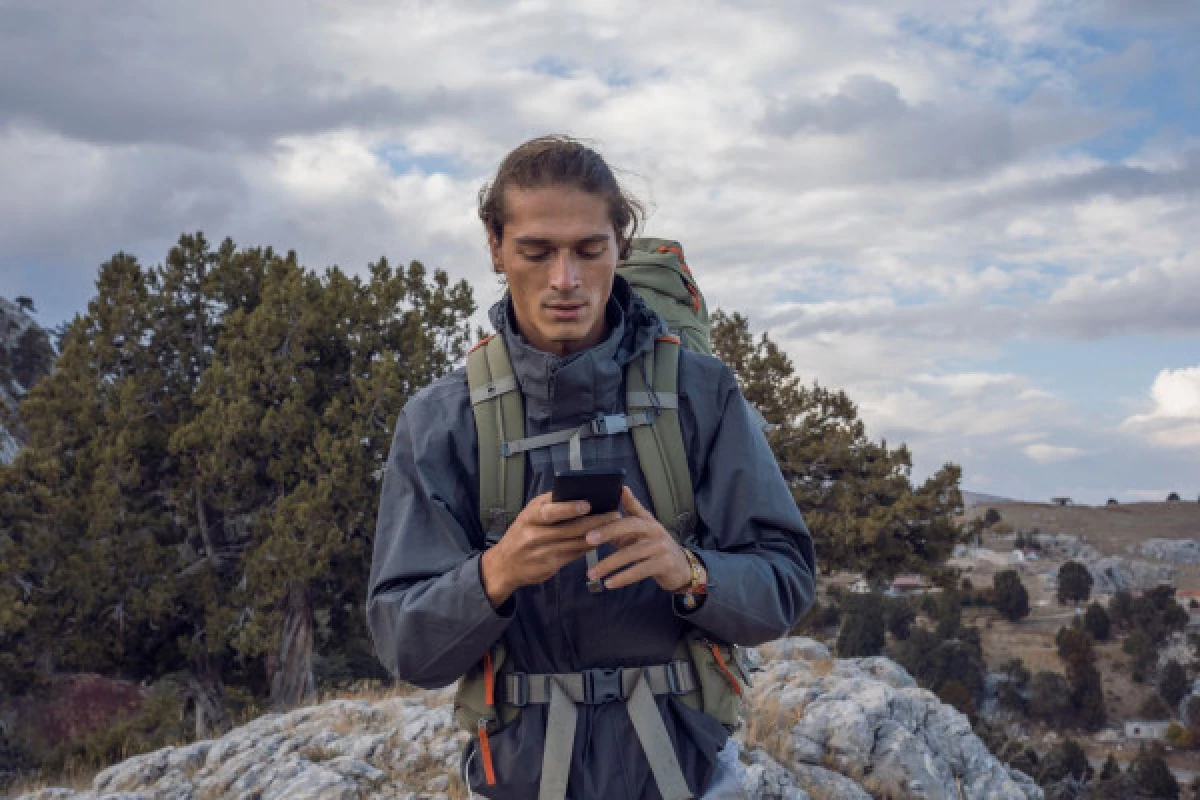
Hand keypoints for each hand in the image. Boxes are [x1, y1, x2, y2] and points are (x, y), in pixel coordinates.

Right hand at [480, 492, 619, 606]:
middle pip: (570, 528)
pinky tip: (600, 540)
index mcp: (530, 517)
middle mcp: (535, 535)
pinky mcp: (550, 566)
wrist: (504, 565)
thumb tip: (578, 494)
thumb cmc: (521, 534)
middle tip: (614, 514)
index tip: (588, 504)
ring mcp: (543, 552)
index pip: (550, 511)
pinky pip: (574, 555)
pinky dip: (588, 547)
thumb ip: (549, 505)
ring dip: (597, 534)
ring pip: (576, 543)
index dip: (569, 508)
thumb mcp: (528, 515)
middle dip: (595, 521)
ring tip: (613, 526)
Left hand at [584, 487, 692, 591]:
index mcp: (647, 521)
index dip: (623, 503)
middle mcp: (655, 530)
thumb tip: (600, 516)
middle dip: (607, 532)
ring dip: (609, 564)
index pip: (631, 511)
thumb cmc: (654, 548)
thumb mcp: (641, 533)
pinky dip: (623, 578)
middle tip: (587, 539)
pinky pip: (639, 571)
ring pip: (631, 553)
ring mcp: (661, 547)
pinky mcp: (664, 564)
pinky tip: (608, 583)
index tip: (610, 498)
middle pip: (630, 527)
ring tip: (591, 573)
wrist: (681, 567)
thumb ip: (622, 524)